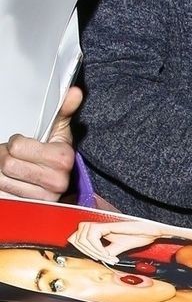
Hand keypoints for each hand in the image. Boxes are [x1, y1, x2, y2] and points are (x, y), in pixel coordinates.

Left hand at [0, 85, 81, 200]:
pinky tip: (14, 184)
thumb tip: (74, 91)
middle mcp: (57, 181)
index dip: (16, 143)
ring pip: (2, 180)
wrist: (54, 184)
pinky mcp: (32, 210)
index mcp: (64, 158)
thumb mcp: (58, 131)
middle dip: (6, 158)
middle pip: (7, 164)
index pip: (17, 145)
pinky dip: (4, 188)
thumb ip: (63, 109)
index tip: (25, 145)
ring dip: (3, 174)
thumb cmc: (53, 154)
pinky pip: (4, 196)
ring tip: (16, 171)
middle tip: (16, 158)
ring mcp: (44, 199)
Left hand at [69, 217, 163, 263]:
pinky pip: (93, 236)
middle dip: (86, 251)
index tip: (93, 257)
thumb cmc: (138, 236)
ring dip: (92, 250)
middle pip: (76, 236)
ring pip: (83, 237)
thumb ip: (104, 252)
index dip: (79, 248)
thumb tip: (95, 258)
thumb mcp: (117, 248)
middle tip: (100, 258)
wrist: (151, 231)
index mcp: (99, 228)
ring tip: (105, 256)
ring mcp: (104, 224)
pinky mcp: (109, 225)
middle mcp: (99, 224)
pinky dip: (97, 248)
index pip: (76, 236)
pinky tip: (107, 253)